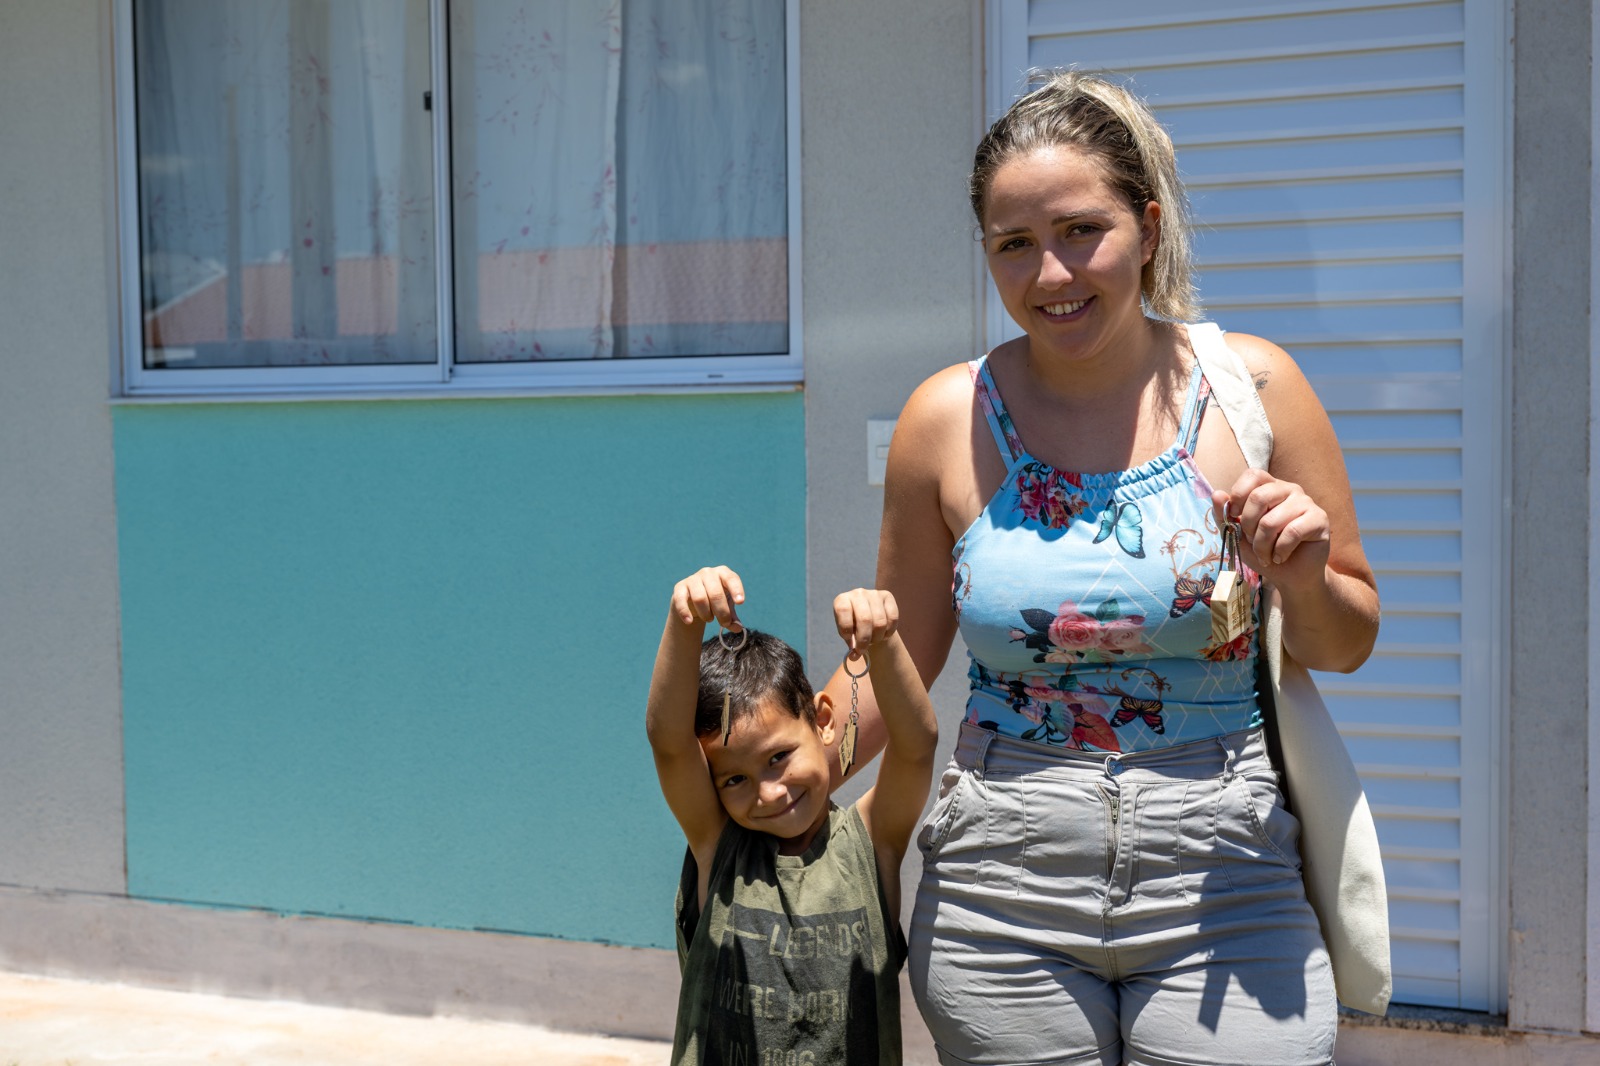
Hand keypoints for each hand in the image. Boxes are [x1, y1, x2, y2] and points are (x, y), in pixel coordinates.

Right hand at [670, 566, 745, 629]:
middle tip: (724, 623)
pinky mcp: (679, 588)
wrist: (693, 601)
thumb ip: (733, 618)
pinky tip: (689, 621)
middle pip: (716, 594)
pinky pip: (681, 600)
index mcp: (723, 573)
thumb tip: (738, 628)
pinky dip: (685, 612)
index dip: (736, 590)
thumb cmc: (715, 602)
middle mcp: (708, 573)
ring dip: (706, 614)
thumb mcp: (726, 608)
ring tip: (709, 619)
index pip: (731, 578)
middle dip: (722, 612)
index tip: (740, 602)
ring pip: (700, 598)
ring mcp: (693, 579)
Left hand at [833, 588, 898, 655]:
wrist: (869, 619)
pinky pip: (892, 619)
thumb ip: (850, 643)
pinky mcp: (888, 596)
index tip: (849, 641)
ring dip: (877, 638)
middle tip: (862, 650)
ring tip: (873, 640)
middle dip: (864, 640)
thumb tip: (854, 656)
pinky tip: (883, 634)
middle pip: (865, 619)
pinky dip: (888, 632)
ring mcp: (874, 593)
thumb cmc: (854, 628)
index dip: (846, 628)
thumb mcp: (848, 635)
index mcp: (842, 600)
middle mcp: (857, 593)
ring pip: (880, 622)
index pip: (843, 610)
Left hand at [1212, 470, 1330, 591]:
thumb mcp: (1236, 534)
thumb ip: (1224, 515)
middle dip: (1248, 527)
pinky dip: (1280, 550)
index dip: (1238, 495)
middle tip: (1253, 542)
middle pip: (1259, 498)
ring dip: (1263, 545)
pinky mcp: (1319, 519)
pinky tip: (1280, 557)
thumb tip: (1217, 494)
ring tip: (1266, 556)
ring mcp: (1306, 502)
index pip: (1253, 475)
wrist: (1290, 576)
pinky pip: (1292, 531)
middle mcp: (1289, 489)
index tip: (1234, 517)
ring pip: (1272, 520)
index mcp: (1269, 487)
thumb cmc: (1264, 551)